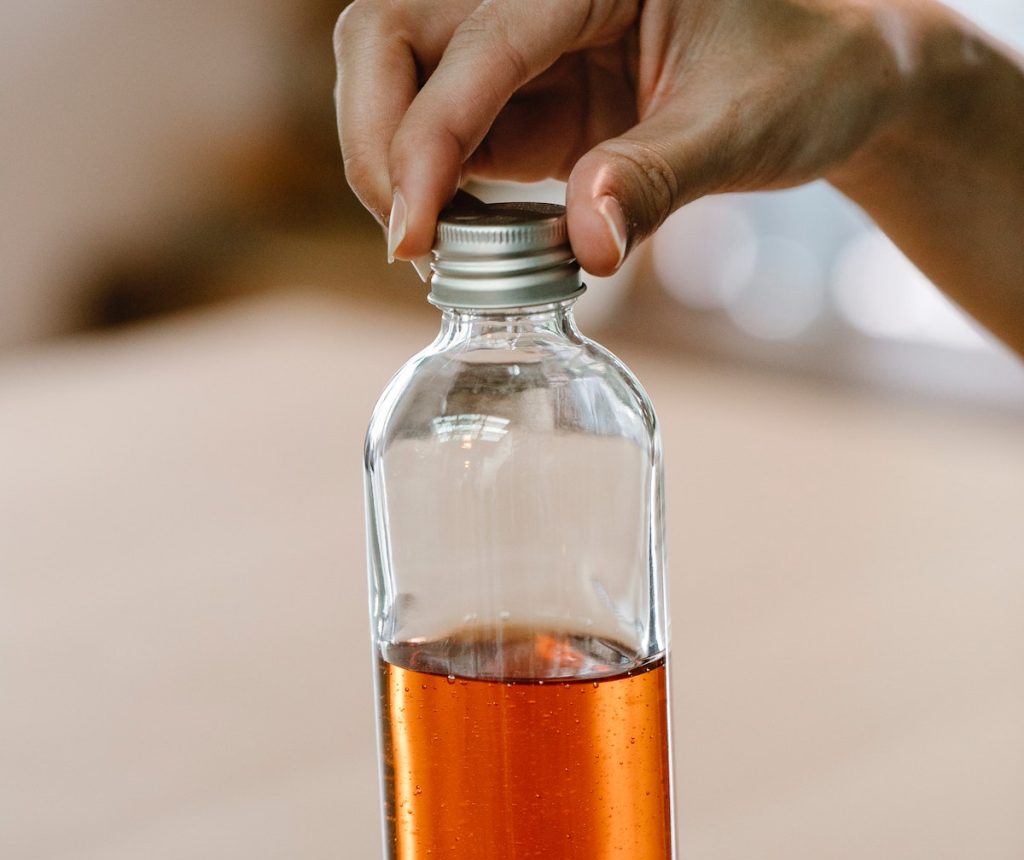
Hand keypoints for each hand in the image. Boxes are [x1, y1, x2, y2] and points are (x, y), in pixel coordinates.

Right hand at [334, 0, 1023, 345]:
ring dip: (389, 160)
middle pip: (390, 31)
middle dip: (375, 137)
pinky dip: (429, 184)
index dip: (427, 141)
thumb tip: (585, 251)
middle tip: (406, 239)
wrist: (826, 76)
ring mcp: (523, 42)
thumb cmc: (803, 74)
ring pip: (398, 76)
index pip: (475, 43)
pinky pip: (443, 128)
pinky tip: (452, 237)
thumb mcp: (741, 127)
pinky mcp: (524, 93)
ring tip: (425, 246)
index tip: (413, 236)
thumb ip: (656, 180)